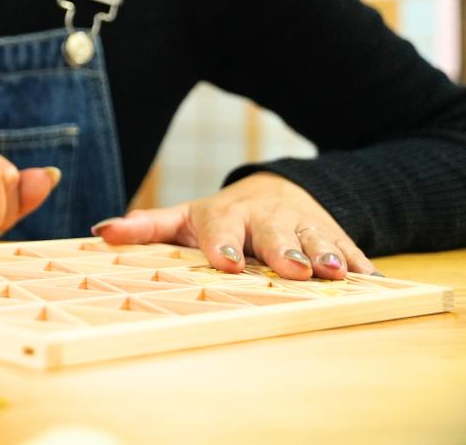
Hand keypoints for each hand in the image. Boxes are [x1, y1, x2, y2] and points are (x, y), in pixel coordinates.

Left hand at [89, 172, 378, 278]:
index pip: (221, 227)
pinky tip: (368, 278)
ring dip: (322, 253)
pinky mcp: (332, 232)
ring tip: (332, 272)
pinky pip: (348, 246)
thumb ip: (145, 227)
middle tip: (291, 269)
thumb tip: (99, 231)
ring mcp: (301, 222)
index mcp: (225, 214)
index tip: (227, 262)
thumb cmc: (221, 217)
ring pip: (313, 236)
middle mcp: (265, 217)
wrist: (277, 190)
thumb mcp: (183, 218)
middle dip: (282, 250)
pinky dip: (356, 261)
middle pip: (272, 233)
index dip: (224, 244)